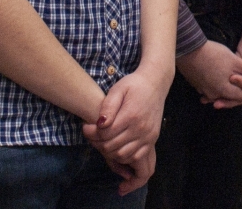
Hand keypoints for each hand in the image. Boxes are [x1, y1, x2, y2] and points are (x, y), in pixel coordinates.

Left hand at [82, 61, 170, 193]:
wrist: (156, 83)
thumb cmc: (134, 85)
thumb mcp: (118, 89)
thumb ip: (108, 106)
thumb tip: (100, 124)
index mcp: (131, 115)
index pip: (105, 134)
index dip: (91, 133)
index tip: (86, 126)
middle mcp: (141, 128)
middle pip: (111, 147)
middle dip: (97, 143)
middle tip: (92, 135)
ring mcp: (148, 136)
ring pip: (122, 155)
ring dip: (109, 152)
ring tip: (103, 141)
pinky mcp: (152, 139)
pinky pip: (136, 157)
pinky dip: (124, 157)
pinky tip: (117, 147)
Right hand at [175, 39, 241, 109]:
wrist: (188, 50)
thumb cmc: (213, 55)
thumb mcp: (234, 61)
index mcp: (226, 89)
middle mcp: (215, 94)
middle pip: (234, 97)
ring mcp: (205, 91)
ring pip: (223, 95)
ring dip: (232, 93)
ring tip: (241, 88)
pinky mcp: (198, 85)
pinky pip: (212, 90)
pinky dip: (220, 89)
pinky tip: (223, 85)